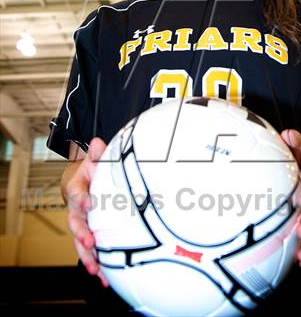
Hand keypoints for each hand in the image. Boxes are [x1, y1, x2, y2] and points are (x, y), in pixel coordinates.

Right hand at [66, 137, 108, 286]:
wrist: (86, 182)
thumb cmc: (92, 171)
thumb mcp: (95, 160)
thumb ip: (97, 153)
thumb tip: (98, 142)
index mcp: (77, 189)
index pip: (76, 193)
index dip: (81, 198)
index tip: (87, 202)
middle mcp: (77, 210)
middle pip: (76, 223)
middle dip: (82, 233)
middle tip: (90, 241)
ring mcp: (82, 224)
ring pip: (80, 242)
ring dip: (88, 256)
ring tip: (96, 268)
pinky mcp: (91, 235)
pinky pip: (91, 251)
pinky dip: (97, 264)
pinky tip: (104, 277)